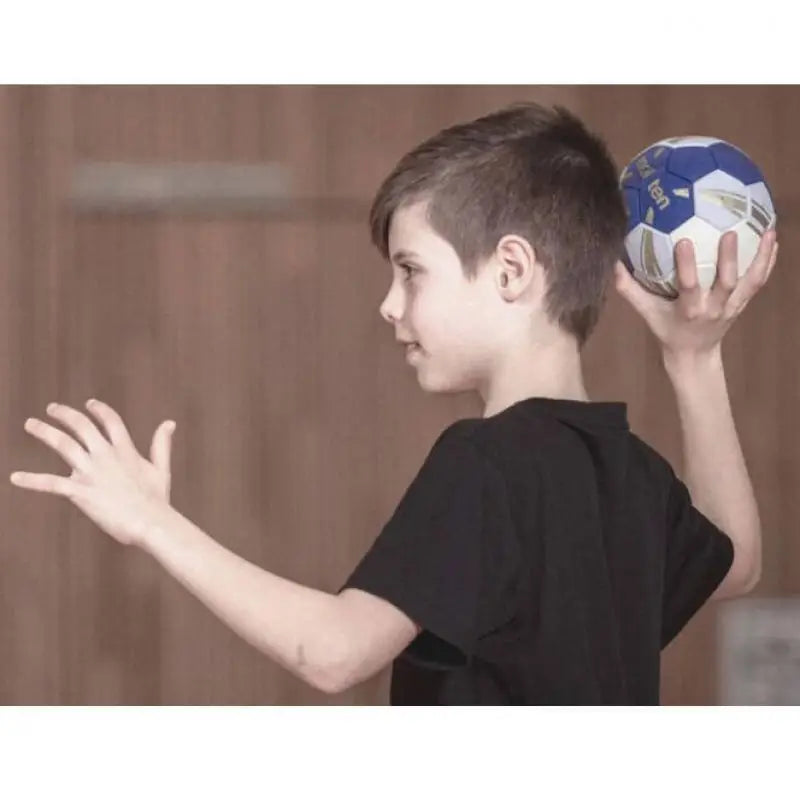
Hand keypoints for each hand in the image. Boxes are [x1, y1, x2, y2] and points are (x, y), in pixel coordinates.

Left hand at [10, 399, 176, 546]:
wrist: (150, 522)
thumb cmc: (157, 499)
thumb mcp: (161, 468)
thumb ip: (161, 444)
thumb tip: (169, 423)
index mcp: (125, 450)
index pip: (110, 421)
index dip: (99, 410)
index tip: (89, 404)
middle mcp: (105, 456)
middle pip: (81, 426)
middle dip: (65, 415)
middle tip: (51, 408)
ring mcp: (91, 472)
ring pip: (63, 445)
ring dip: (45, 432)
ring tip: (31, 424)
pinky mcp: (80, 491)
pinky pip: (50, 483)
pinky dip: (32, 480)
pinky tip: (15, 477)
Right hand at [614, 228, 778, 360]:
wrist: (695, 355)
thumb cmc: (668, 330)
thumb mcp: (647, 313)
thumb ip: (630, 289)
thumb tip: (612, 262)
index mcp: (689, 310)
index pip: (689, 286)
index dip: (686, 265)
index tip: (684, 241)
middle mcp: (714, 308)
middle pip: (726, 283)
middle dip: (728, 259)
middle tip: (729, 232)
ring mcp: (732, 306)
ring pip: (750, 281)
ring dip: (760, 257)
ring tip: (769, 231)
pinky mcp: (743, 303)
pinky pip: (758, 282)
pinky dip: (767, 262)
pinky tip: (773, 241)